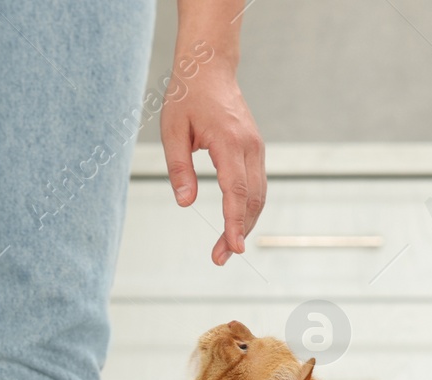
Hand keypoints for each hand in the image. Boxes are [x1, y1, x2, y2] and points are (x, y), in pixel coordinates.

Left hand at [160, 67, 265, 265]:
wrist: (209, 68)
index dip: (235, 222)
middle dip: (239, 232)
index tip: (233, 248)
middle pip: (251, 199)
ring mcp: (256, 148)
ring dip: (246, 223)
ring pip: (258, 195)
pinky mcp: (255, 149)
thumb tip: (186, 203)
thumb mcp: (172, 131)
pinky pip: (257, 185)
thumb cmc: (186, 97)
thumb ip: (179, 168)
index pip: (235, 191)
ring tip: (227, 248)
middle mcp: (249, 146)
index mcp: (229, 142)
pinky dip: (249, 208)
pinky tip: (236, 223)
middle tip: (220, 258)